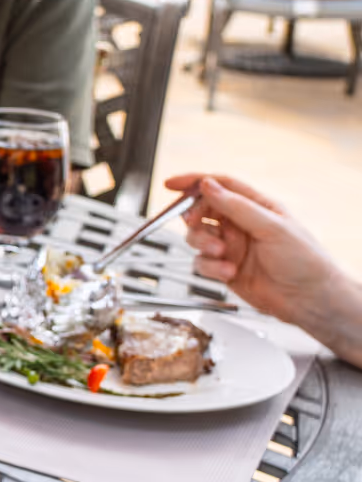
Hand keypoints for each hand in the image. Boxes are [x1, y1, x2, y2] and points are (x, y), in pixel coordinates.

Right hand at [165, 173, 361, 360]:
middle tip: (195, 223)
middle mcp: (241, 224)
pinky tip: (228, 271)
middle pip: (202, 210)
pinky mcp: (224, 268)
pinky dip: (210, 267)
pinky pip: (202, 262)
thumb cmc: (304, 261)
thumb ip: (236, 206)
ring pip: (197, 237)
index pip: (220, 185)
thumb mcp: (271, 227)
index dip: (194, 182)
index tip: (171, 184)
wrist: (310, 300)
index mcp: (256, 207)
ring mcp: (231, 246)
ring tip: (220, 253)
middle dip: (194, 217)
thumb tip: (207, 184)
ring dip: (202, 244)